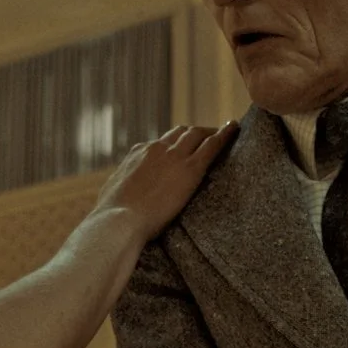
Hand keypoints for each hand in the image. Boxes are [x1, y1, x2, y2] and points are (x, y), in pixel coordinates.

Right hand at [94, 123, 235, 242]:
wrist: (119, 220)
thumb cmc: (113, 215)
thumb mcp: (113, 192)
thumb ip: (122, 184)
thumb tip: (119, 189)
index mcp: (138, 153)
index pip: (161, 142)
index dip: (175, 144)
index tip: (183, 149)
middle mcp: (156, 148)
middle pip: (181, 133)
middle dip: (196, 134)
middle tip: (210, 137)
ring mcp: (174, 156)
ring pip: (197, 134)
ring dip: (212, 131)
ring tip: (226, 131)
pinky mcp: (190, 168)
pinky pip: (212, 145)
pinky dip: (225, 134)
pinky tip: (235, 128)